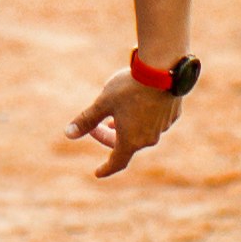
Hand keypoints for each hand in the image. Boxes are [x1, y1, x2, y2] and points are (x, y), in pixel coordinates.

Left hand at [64, 68, 189, 175]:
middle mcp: (148, 139)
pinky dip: (143, 117)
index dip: (106, 168)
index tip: (98, 172)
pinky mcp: (172, 115)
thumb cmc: (129, 88)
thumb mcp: (103, 103)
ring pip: (141, 132)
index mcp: (130, 141)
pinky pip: (155, 121)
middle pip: (126, 145)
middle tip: (98, 125)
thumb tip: (68, 134)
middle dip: (109, 137)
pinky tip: (140, 102)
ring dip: (127, 127)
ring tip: (117, 113)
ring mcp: (163, 127)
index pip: (117, 162)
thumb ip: (86, 120)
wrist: (162, 70)